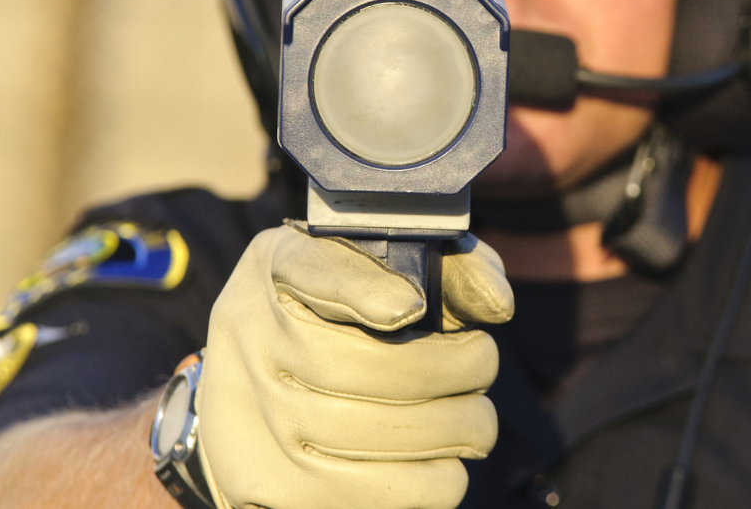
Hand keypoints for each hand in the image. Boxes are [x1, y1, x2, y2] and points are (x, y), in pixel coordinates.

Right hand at [195, 225, 513, 508]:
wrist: (252, 393)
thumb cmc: (346, 318)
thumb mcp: (384, 266)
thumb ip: (447, 267)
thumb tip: (497, 304)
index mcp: (280, 268)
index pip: (316, 270)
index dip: (365, 290)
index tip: (411, 307)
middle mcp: (253, 339)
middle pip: (363, 366)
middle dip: (453, 369)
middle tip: (483, 366)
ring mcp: (254, 418)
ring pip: (373, 437)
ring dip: (454, 431)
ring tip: (476, 422)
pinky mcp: (272, 487)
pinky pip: (373, 497)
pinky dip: (430, 484)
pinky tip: (442, 463)